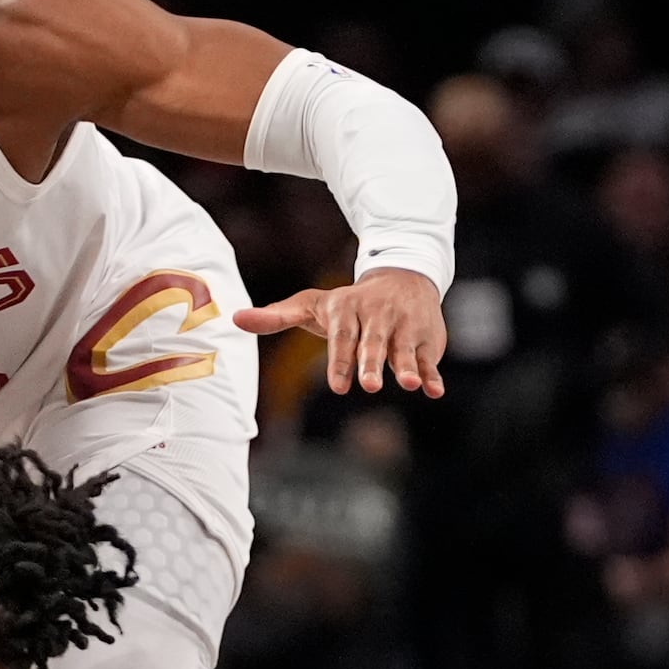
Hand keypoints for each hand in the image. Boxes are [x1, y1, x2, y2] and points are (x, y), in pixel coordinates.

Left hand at [235, 267, 446, 396]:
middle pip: (373, 343)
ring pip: (403, 349)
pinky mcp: (426, 337)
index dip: (340, 361)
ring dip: (407, 367)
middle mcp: (378, 316)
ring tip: (411, 385)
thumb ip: (278, 317)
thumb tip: (235, 318)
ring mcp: (404, 326)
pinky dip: (432, 372)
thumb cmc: (349, 302)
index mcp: (348, 309)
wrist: (402, 277)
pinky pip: (428, 357)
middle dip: (371, 364)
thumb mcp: (313, 306)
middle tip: (370, 387)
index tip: (340, 386)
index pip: (342, 337)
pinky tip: (433, 390)